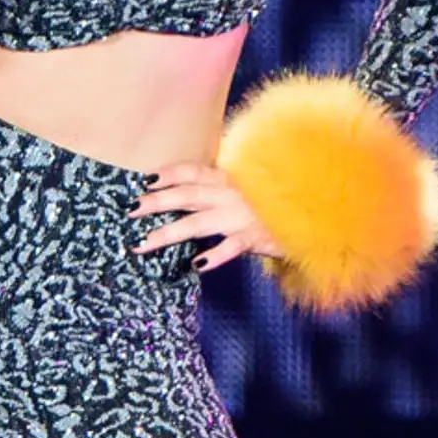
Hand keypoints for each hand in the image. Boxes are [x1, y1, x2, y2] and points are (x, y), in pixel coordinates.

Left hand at [133, 161, 277, 275]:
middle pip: (185, 196)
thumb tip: (180, 197)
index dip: (166, 174)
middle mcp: (228, 194)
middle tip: (128, 210)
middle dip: (154, 202)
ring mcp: (239, 216)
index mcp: (225, 180)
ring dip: (168, 233)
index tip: (141, 179)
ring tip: (142, 244)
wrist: (308, 211)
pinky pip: (231, 247)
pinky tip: (197, 264)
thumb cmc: (267, 203)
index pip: (190, 172)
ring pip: (197, 224)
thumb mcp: (241, 190)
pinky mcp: (254, 236)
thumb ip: (214, 191)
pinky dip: (215, 255)